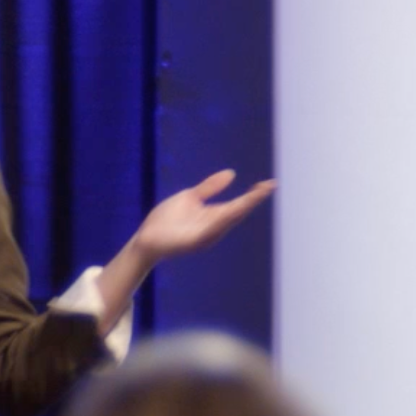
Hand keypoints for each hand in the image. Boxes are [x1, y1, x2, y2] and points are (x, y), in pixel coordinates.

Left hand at [126, 170, 275, 265]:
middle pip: (239, 211)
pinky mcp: (195, 241)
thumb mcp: (191, 197)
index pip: (239, 204)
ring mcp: (206, 235)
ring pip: (228, 219)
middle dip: (254, 199)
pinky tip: (232, 210)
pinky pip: (212, 229)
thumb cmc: (167, 220)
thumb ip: (210, 188)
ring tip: (257, 193)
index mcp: (215, 216)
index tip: (270, 183)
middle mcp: (215, 227)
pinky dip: (223, 220)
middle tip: (269, 186)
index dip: (254, 194)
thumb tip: (232, 173)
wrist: (146, 239)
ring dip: (243, 207)